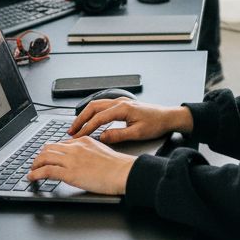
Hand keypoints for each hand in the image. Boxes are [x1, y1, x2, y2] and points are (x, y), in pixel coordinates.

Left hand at [27, 136, 132, 194]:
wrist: (123, 172)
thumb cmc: (118, 166)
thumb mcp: (101, 151)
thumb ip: (89, 152)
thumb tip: (82, 160)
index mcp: (83, 141)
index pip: (61, 143)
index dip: (51, 151)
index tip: (47, 157)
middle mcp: (75, 148)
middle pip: (49, 148)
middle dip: (40, 156)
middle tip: (36, 163)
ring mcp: (71, 160)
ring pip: (44, 157)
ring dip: (35, 165)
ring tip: (31, 171)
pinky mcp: (69, 173)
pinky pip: (46, 171)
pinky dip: (35, 174)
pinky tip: (31, 178)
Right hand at [69, 98, 192, 144]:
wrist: (169, 116)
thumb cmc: (156, 124)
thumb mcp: (138, 133)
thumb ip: (118, 135)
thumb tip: (102, 137)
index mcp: (123, 108)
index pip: (99, 118)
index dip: (86, 128)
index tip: (78, 137)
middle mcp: (120, 102)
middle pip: (93, 107)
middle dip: (80, 119)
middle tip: (71, 131)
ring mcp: (121, 101)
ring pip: (97, 105)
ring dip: (85, 115)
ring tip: (77, 127)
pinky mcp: (123, 104)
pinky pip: (103, 106)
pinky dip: (93, 113)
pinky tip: (90, 121)